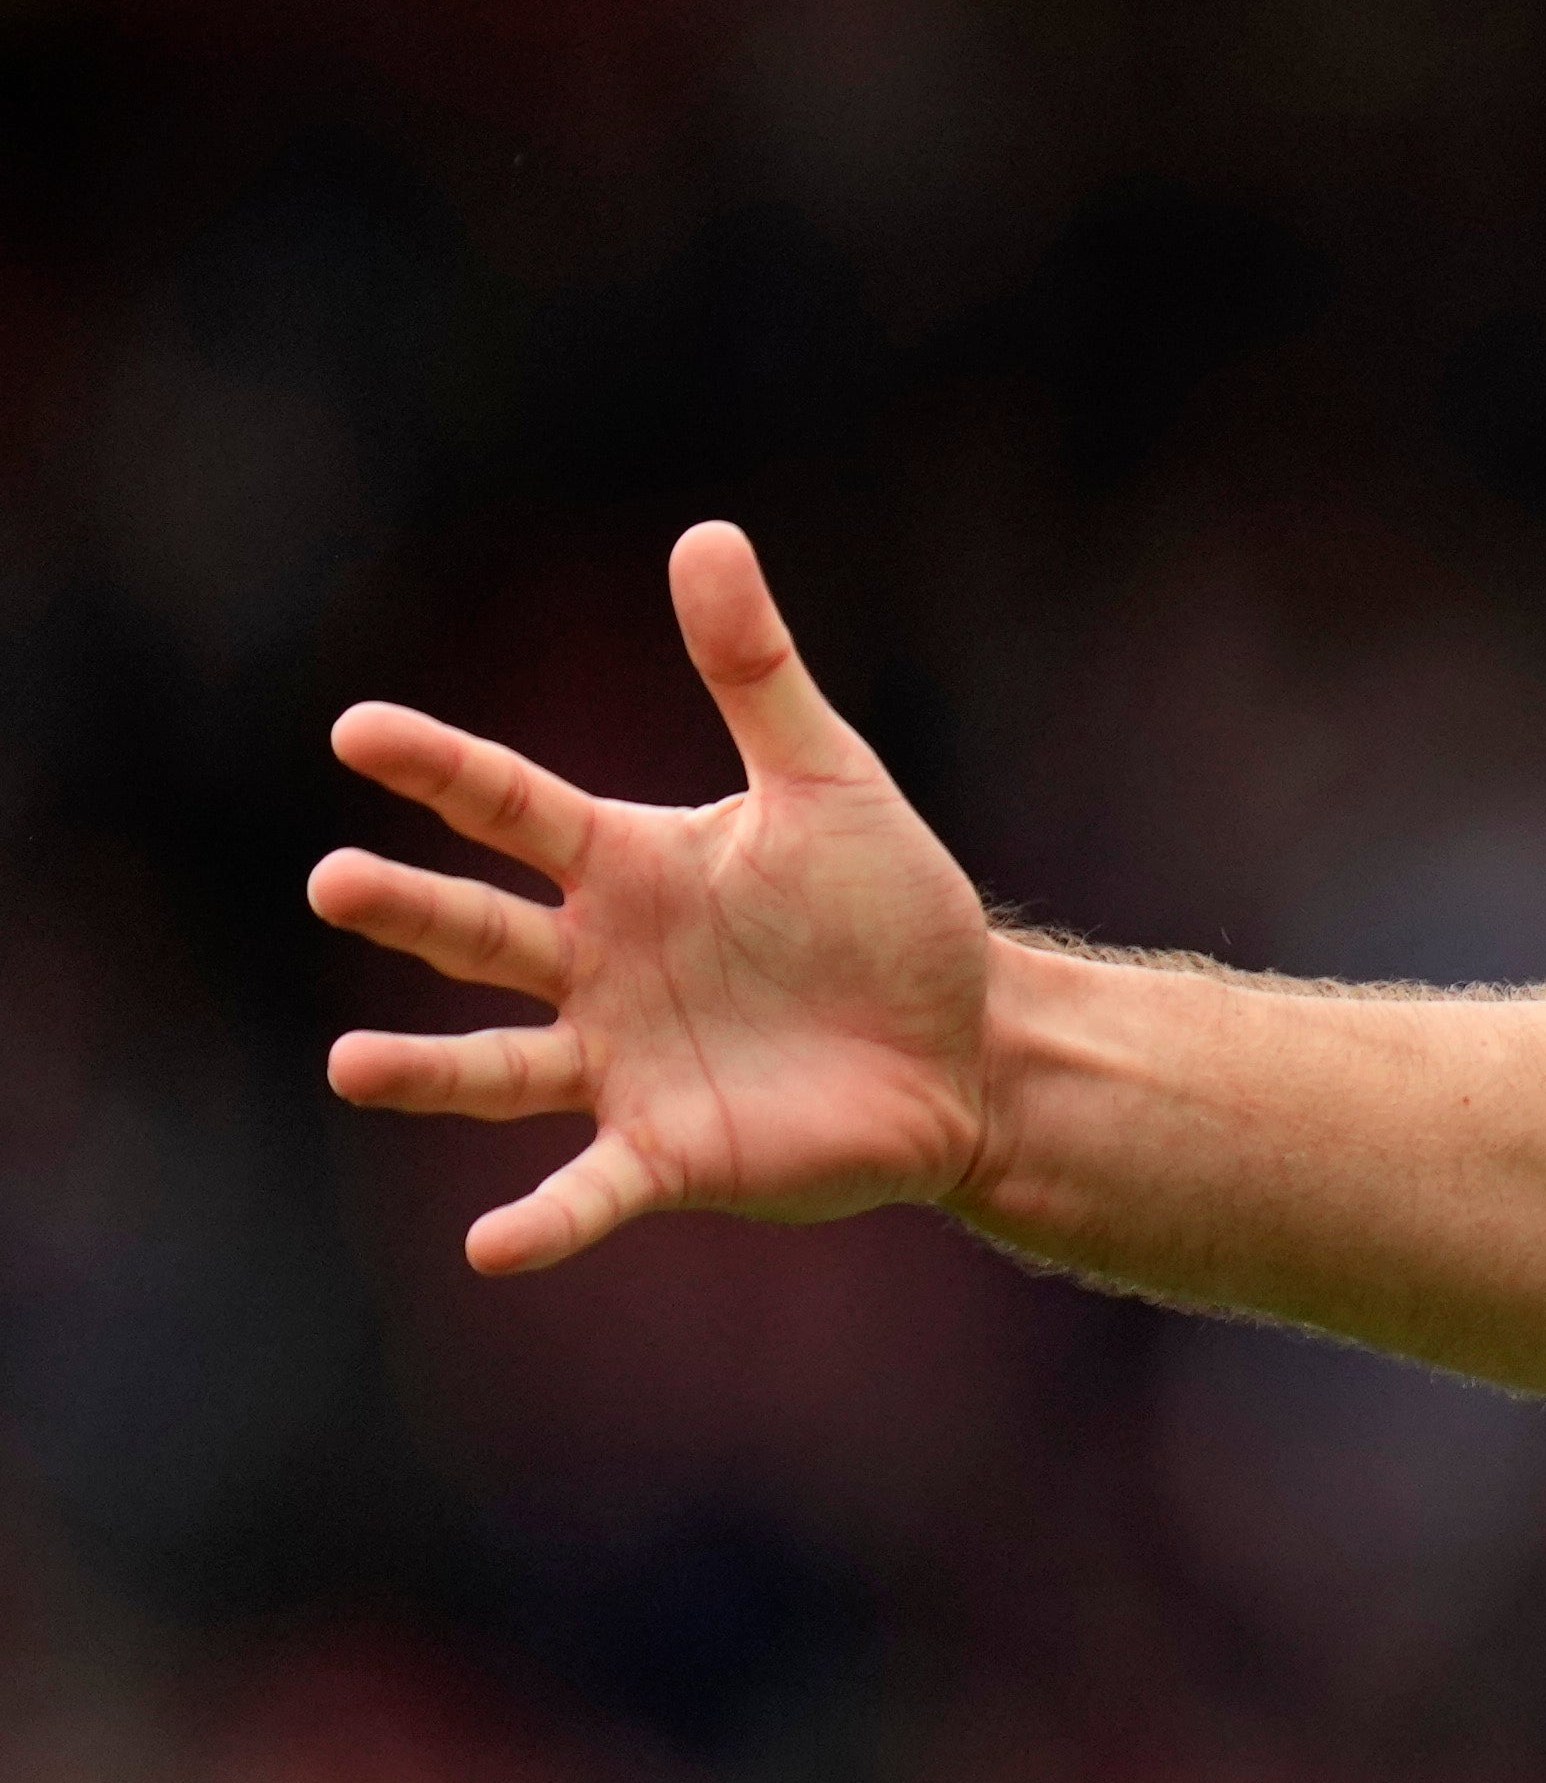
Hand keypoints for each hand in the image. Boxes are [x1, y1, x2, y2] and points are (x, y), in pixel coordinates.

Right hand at [310, 522, 1000, 1273]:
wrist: (974, 1041)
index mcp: (627, 866)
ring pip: (497, 1065)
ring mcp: (622, 1062)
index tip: (358, 731)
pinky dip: (543, 1220)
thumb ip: (756, 671)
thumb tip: (706, 534)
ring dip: (424, 1073)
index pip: (509, 805)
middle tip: (334, 883)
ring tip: (348, 1067)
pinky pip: (589, 1190)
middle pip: (478, 933)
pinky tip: (488, 1248)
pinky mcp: (670, 1152)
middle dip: (406, 909)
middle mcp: (600, 963)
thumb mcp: (831, 783)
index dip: (437, 769)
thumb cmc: (897, 912)